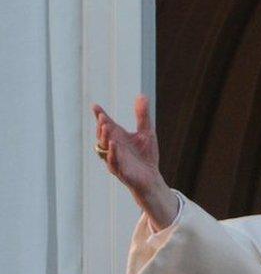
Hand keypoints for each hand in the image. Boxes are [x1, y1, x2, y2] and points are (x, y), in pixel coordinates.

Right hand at [92, 95, 177, 227]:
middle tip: (102, 117)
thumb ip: (143, 116)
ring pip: (105, 148)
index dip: (100, 115)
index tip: (95, 106)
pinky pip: (113, 162)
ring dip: (105, 138)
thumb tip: (142, 95)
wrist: (151, 177)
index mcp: (117, 137)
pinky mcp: (121, 171)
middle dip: (101, 126)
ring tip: (107, 128)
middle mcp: (113, 148)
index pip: (106, 125)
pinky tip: (114, 145)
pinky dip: (112, 154)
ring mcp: (115, 159)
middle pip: (103, 135)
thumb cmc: (146, 156)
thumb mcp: (146, 132)